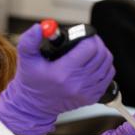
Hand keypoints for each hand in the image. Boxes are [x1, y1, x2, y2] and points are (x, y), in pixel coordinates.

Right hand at [0, 24, 115, 134]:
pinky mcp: (92, 97)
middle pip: (101, 54)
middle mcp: (77, 83)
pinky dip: (105, 67)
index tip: (84, 35)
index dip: (89, 37)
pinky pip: (108, 77)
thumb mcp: (26, 59)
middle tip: (89, 40)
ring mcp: (86, 92)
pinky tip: (95, 64)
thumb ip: (29, 41)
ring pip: (107, 64)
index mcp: (62, 72)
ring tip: (92, 50)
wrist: (35, 106)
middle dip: (97, 43)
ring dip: (102, 54)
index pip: (89, 48)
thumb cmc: (32, 82)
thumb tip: (39, 28)